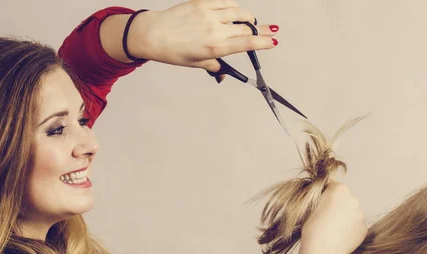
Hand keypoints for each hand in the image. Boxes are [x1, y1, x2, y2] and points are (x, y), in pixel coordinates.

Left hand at [131, 0, 278, 71]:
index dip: (264, 43)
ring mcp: (209, 14)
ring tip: (252, 23)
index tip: (274, 41)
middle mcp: (215, 30)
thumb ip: (214, 67)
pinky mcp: (202, 3)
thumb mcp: (196, 64)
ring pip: (239, 13)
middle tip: (270, 31)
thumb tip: (223, 74)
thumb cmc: (173, 51)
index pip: (247, 45)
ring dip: (249, 18)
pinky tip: (236, 12)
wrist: (153, 34)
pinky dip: (234, 7)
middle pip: (246, 29)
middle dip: (261, 31)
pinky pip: (226, 2)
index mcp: (215, 48)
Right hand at [300, 182, 366, 253]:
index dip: (325, 195)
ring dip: (344, 218)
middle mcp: (353, 199)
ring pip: (351, 213)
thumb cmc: (312, 228)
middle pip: (345, 199)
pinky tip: (338, 237)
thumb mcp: (309, 205)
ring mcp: (360, 215)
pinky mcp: (363, 229)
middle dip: (337, 206)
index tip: (320, 205)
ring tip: (332, 230)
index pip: (333, 186)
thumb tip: (323, 196)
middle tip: (325, 219)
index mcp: (339, 190)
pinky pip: (355, 226)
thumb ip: (320, 197)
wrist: (323, 251)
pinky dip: (349, 230)